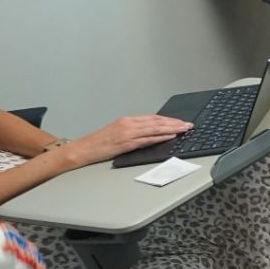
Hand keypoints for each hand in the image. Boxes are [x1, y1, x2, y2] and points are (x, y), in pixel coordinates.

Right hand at [62, 115, 191, 165]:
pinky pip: (146, 139)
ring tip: (184, 129)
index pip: (153, 118)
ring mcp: (127, 133)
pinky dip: (160, 137)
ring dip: (172, 129)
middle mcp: (128, 124)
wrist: (80, 150)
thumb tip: (151, 134)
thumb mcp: (117, 134)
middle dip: (175, 123)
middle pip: (156, 121)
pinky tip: (170, 137)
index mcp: (126, 120)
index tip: (180, 121)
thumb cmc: (97, 144)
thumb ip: (133, 132)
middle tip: (189, 124)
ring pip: (154, 129)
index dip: (168, 119)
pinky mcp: (125, 143)